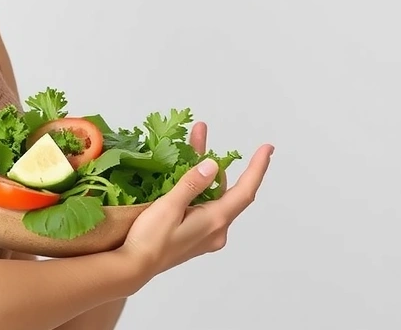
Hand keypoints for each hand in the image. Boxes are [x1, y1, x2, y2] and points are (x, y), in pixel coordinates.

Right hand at [119, 121, 273, 280]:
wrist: (133, 267)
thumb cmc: (150, 239)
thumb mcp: (169, 206)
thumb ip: (192, 184)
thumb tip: (212, 165)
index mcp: (215, 221)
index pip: (245, 191)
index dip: (257, 168)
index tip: (267, 149)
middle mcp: (216, 230)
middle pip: (224, 189)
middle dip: (213, 160)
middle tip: (200, 133)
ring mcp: (206, 235)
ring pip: (211, 197)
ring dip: (201, 173)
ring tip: (186, 146)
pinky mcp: (193, 237)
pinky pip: (202, 207)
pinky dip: (196, 188)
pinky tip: (180, 175)